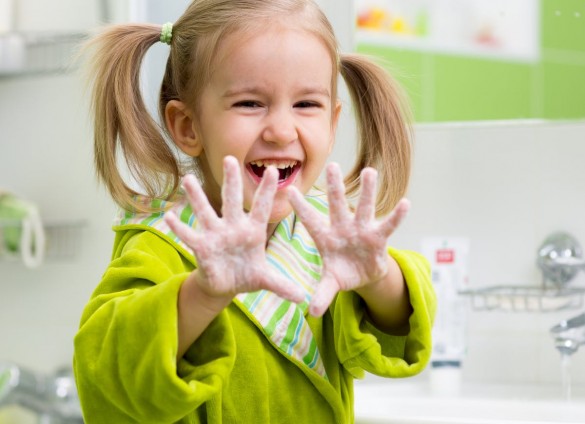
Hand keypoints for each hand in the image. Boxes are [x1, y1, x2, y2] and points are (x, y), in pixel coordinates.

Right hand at [164, 156, 304, 303]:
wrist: (225, 286)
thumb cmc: (246, 275)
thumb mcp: (265, 280)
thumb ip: (281, 285)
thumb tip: (302, 299)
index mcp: (252, 231)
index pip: (261, 207)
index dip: (266, 191)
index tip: (273, 171)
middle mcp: (233, 227)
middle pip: (231, 200)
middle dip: (231, 181)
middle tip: (229, 159)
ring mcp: (215, 235)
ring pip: (205, 212)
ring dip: (196, 197)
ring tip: (187, 180)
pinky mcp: (201, 247)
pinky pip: (189, 235)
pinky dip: (179, 227)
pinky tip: (170, 215)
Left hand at [288, 163, 409, 316]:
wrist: (362, 275)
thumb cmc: (342, 273)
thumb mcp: (330, 284)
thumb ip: (322, 294)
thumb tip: (311, 312)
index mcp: (325, 237)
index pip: (310, 220)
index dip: (300, 207)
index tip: (289, 190)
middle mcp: (342, 228)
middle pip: (337, 205)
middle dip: (334, 187)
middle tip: (332, 165)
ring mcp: (361, 230)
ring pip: (365, 207)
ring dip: (368, 191)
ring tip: (370, 171)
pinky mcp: (379, 238)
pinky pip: (388, 225)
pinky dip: (397, 216)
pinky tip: (406, 203)